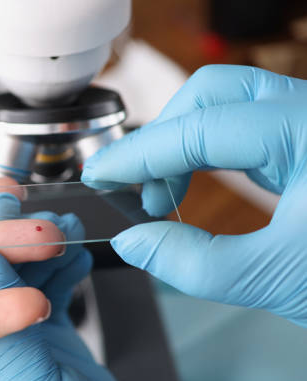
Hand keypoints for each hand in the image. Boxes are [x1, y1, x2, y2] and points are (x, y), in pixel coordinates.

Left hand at [0, 193, 132, 380]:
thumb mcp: (22, 380)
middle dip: (14, 244)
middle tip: (35, 213)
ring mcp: (10, 341)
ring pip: (20, 282)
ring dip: (44, 253)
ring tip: (66, 226)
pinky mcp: (42, 339)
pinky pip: (49, 294)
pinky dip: (64, 272)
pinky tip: (76, 253)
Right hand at [82, 65, 306, 326]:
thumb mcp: (281, 281)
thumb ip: (195, 264)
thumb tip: (135, 242)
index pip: (203, 128)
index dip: (141, 153)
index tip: (102, 176)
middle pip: (213, 92)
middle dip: (163, 138)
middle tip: (139, 192)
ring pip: (226, 102)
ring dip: (181, 143)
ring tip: (165, 196)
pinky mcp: (306, 143)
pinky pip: (242, 128)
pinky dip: (204, 153)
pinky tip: (192, 186)